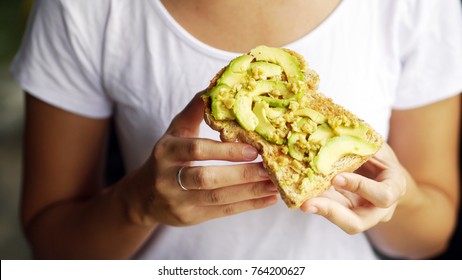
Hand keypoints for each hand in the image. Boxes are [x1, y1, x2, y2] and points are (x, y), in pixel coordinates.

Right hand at [125, 91, 278, 226]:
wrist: (144, 196)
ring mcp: (179, 201)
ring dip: (250, 192)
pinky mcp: (190, 217)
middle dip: (241, 174)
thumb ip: (196, 111)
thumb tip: (217, 86)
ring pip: (218, 198)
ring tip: (275, 184)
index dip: (224, 151)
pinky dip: (248, 206)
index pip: (196, 150)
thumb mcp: (175, 131)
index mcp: (167, 151)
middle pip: (207, 178)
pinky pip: (223, 212)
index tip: (252, 149)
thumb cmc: (167, 156)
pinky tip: (269, 198)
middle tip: (270, 169)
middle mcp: (169, 178)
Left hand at [300, 144, 406, 233]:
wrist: (380, 172)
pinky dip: (316, 203)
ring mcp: (360, 214)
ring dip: (319, 210)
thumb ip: (363, 145)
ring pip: (341, 222)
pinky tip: (300, 196)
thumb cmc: (380, 157)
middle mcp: (379, 210)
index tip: (336, 178)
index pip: (382, 195)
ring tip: (301, 202)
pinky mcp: (343, 212)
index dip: (360, 187)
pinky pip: (329, 211)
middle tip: (307, 203)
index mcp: (394, 189)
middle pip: (357, 222)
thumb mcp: (376, 147)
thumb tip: (336, 130)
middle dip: (332, 213)